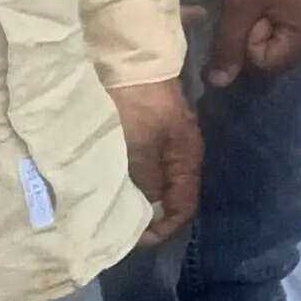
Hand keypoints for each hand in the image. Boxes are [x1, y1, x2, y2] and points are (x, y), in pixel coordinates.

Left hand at [109, 80, 200, 248]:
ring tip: (113, 207)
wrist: (127, 61)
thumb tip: (151, 212)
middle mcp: (181, 153)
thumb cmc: (134, 107)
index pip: (183, 207)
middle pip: (171, 196)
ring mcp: (165, 140)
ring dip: (138, 197)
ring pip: (156, 181)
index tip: (133, 240)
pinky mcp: (149, 130)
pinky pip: (144, 166)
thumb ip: (147, 184)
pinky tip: (113, 181)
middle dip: (149, 216)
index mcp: (186, 158)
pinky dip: (131, 179)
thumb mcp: (138, 150)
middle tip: (120, 227)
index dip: (162, 229)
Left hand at [208, 0, 300, 87]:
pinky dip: (277, 11)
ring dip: (265, 21)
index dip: (247, 43)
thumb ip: (228, 46)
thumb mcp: (240, 4)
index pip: (269, 63)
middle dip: (257, 33)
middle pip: (279, 52)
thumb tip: (218, 83)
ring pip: (284, 36)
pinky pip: (293, 20)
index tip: (246, 13)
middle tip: (253, 2)